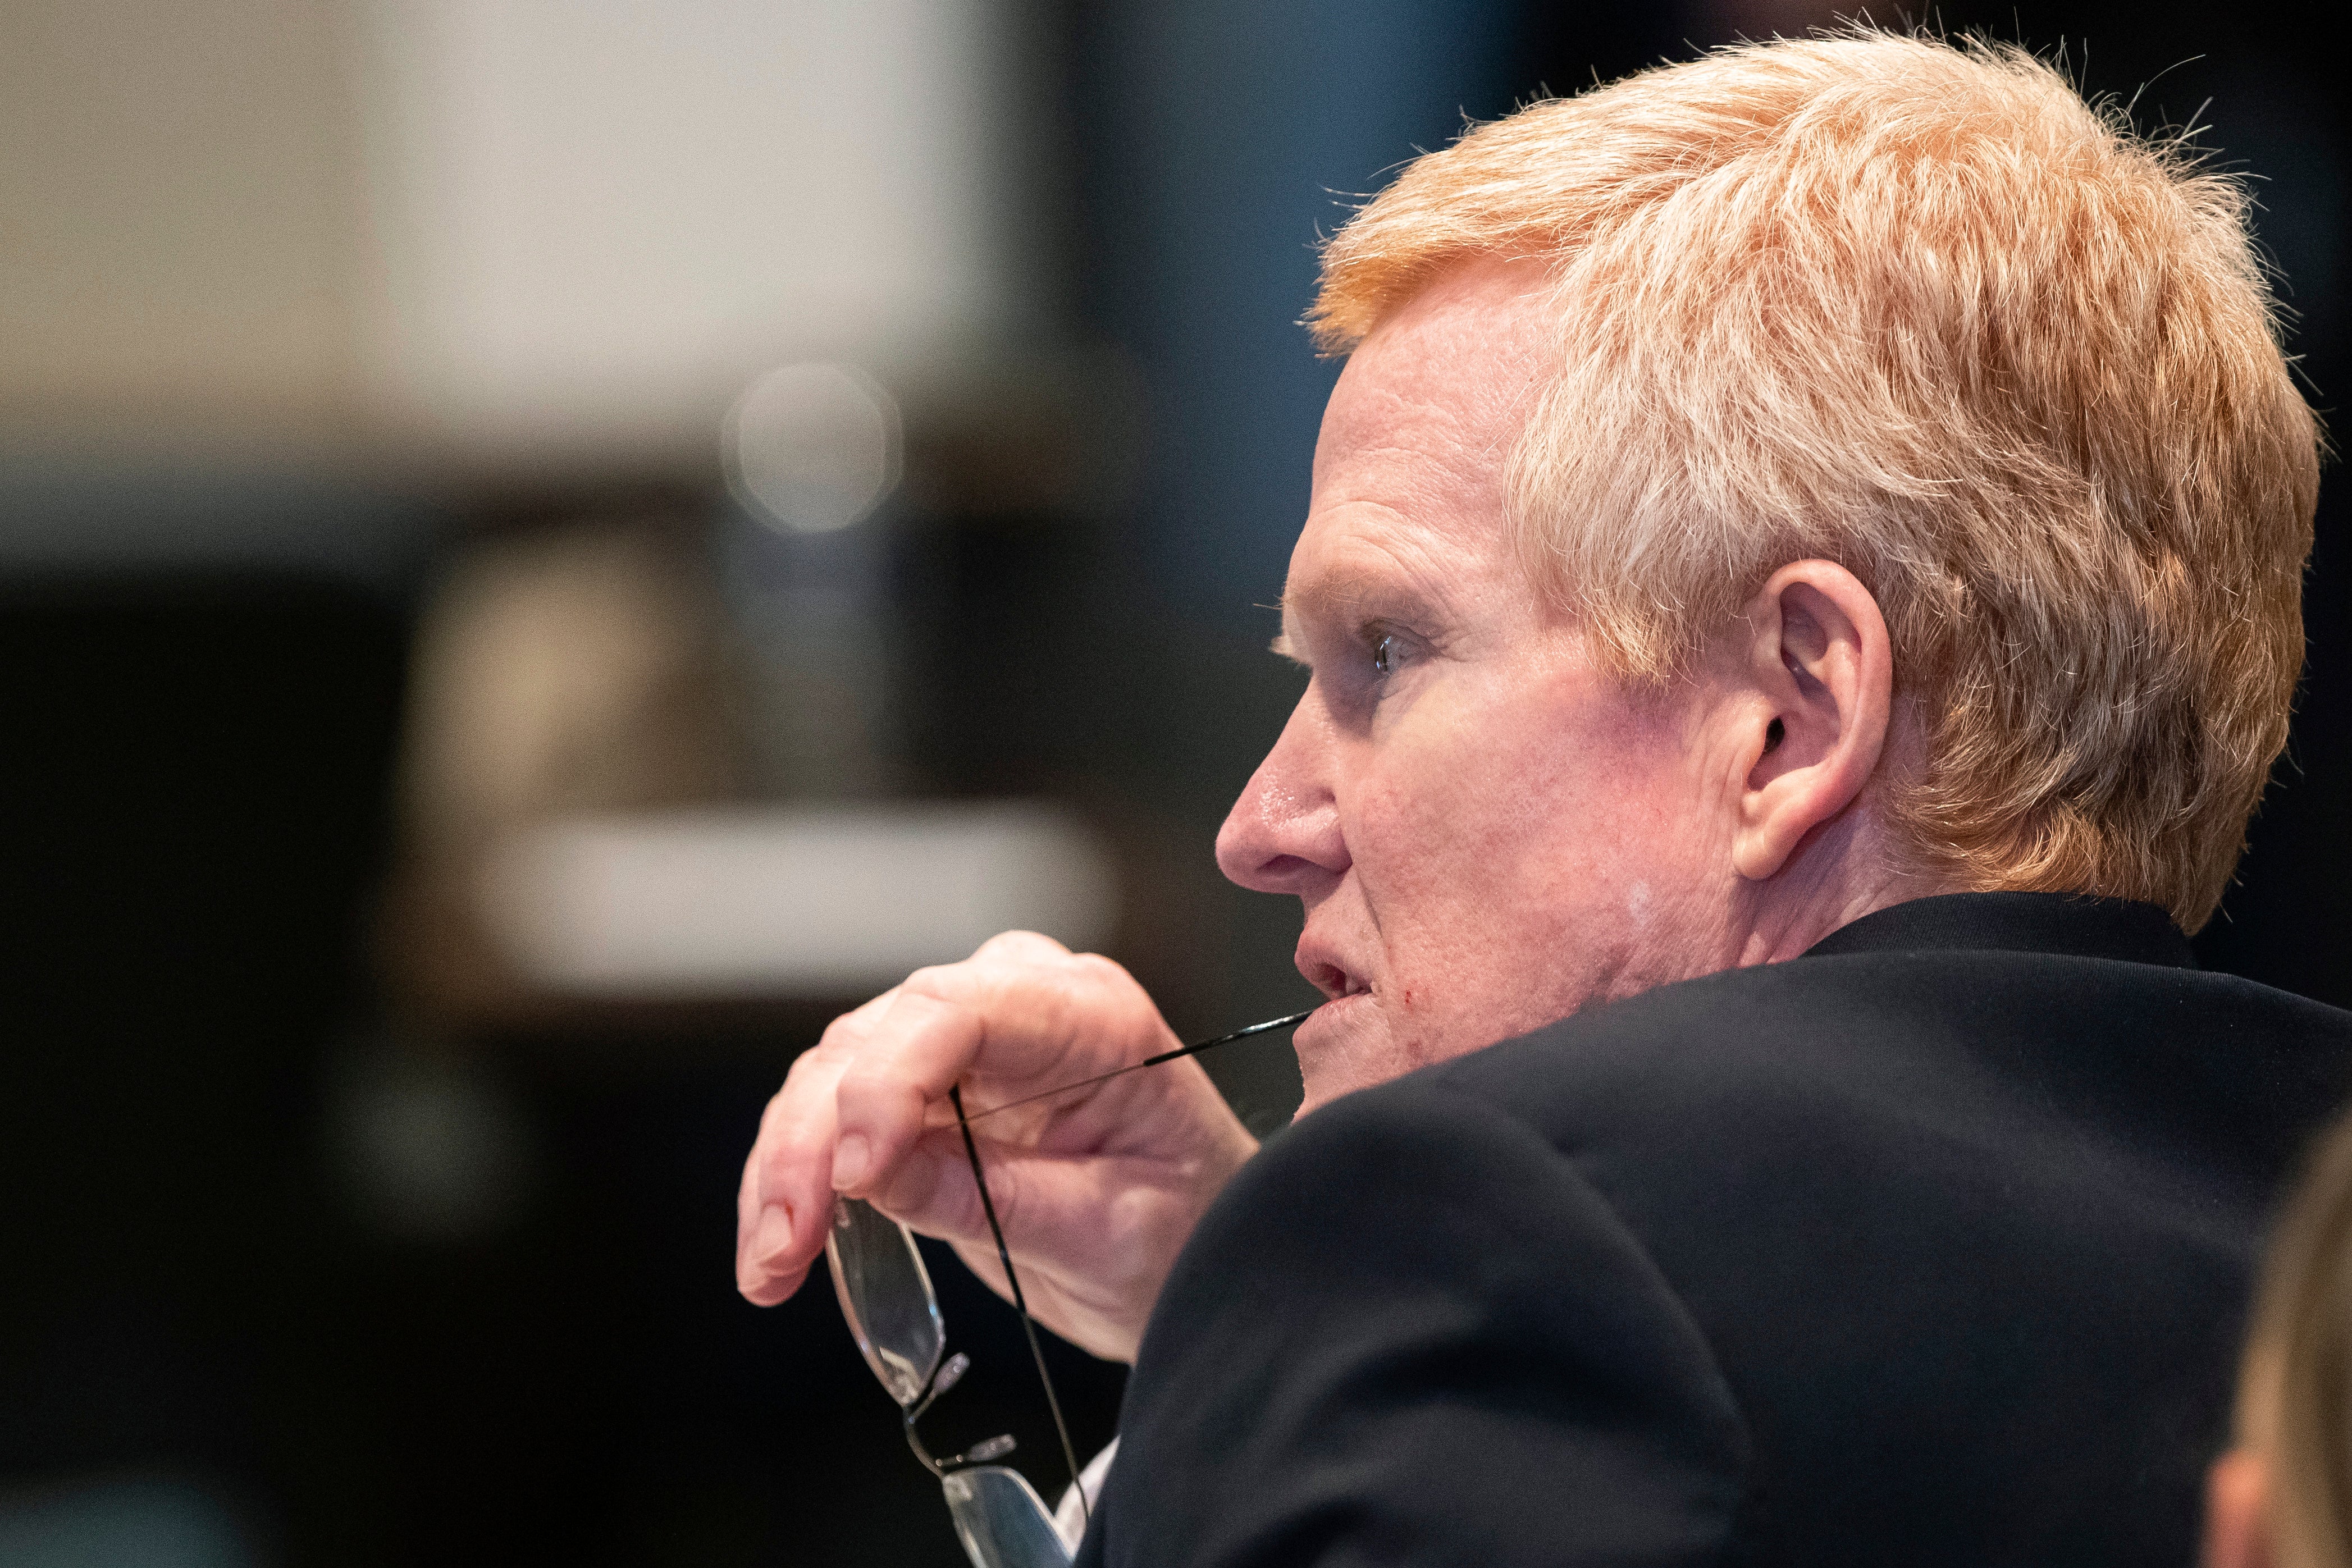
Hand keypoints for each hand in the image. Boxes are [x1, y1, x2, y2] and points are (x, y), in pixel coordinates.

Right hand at [735, 931, 1259, 1361]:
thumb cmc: (1187, 1224)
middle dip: (815, 1140)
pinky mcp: (922, 1088)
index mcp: (1090, 1017)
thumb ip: (992, 1198)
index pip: (960, 1010)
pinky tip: (777, 1246)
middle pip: (877, 1038)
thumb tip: (867, 1175)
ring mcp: (961, 1038)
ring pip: (833, 1073)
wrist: (1197, 1243)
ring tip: (769, 1264)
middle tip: (786, 1242)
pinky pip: (832, 1114)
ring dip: (787, 1167)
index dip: (889, 1082)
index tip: (855, 1173)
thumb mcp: (1108, 1232)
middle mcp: (1017, 1003)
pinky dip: (796, 1180)